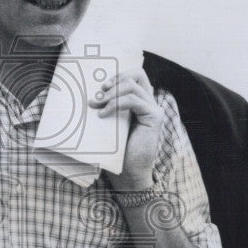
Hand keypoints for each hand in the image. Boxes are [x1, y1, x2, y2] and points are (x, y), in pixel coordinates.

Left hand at [90, 69, 163, 189]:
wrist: (128, 173)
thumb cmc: (117, 150)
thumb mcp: (110, 123)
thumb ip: (108, 106)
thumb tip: (92, 93)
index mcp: (140, 101)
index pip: (134, 75)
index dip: (117, 75)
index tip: (100, 87)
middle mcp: (149, 102)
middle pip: (138, 74)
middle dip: (116, 79)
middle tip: (100, 92)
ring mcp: (154, 108)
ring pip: (132, 85)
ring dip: (111, 93)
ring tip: (98, 105)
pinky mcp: (154, 116)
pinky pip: (133, 100)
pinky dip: (116, 104)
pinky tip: (103, 114)